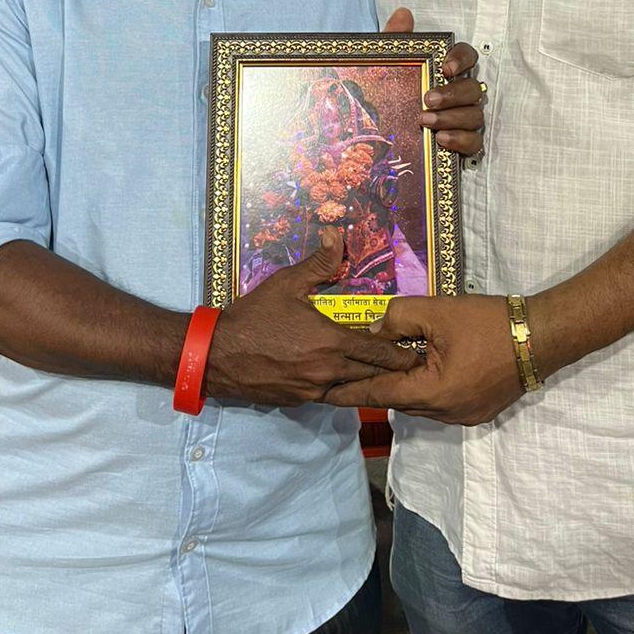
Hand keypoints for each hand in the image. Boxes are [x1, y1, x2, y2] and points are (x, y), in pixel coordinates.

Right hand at [206, 229, 420, 406]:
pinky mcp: (299, 400)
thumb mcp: (286, 283)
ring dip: (366, 381)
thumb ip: (318, 263)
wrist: (218, 354)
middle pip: (372, 375)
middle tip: (409, 366)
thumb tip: (338, 233)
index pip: (379, 352)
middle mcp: (328, 370)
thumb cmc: (254, 316)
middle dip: (391, 370)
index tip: (416, 353)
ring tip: (383, 375)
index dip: (400, 353)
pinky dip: (340, 387)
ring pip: (352, 389)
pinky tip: (343, 378)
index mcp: (332, 341)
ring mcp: (313, 389)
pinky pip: (328, 395)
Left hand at [326, 295, 524, 424]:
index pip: (377, 394)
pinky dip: (423, 388)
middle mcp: (445, 413)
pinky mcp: (477, 411)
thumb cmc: (488, 322)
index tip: (321, 391)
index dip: (348, 392)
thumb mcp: (436, 310)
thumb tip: (372, 331)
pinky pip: (438, 403)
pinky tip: (418, 368)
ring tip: (379, 368)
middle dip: (374, 385)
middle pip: (397, 400)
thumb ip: (397, 319)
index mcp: (431, 393)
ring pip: (418, 403)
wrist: (541, 336)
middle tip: (346, 372)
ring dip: (401, 386)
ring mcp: (463, 416)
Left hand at [383, 7, 483, 155]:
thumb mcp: (389, 66)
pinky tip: (441, 139)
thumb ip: (396, 39)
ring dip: (452, 118)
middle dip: (453, 94)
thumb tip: (403, 13)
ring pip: (475, 115)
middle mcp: (460, 94)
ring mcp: (463, 118)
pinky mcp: (462, 142)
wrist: (379, 133)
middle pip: (473, 88)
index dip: (462, 60)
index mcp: (446, 72)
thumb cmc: (392, 94)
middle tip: (428, 99)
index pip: (468, 57)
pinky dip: (461, 140)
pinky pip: (474, 141)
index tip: (445, 67)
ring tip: (426, 122)